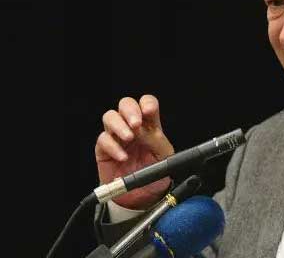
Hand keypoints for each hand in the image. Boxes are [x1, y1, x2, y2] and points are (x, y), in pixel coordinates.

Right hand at [95, 94, 173, 208]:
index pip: (146, 103)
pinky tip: (123, 157)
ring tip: (129, 138)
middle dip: (130, 110)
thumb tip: (145, 129)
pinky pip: (103, 140)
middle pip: (125, 104)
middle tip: (136, 123)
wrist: (144, 196)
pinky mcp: (104, 149)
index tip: (149, 111)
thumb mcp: (164, 156)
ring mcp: (117, 136)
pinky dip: (113, 147)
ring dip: (119, 125)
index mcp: (150, 125)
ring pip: (110, 117)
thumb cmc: (155, 173)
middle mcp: (132, 127)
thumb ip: (156, 141)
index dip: (147, 103)